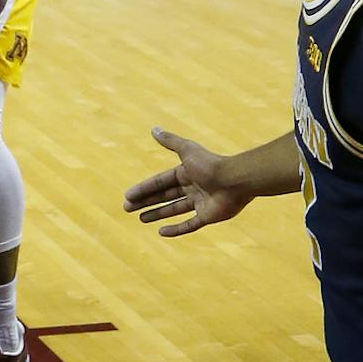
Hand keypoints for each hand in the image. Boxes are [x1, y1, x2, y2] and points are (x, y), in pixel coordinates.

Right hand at [123, 128, 254, 236]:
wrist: (235, 181)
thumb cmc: (210, 164)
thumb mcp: (187, 150)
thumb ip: (170, 141)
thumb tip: (153, 129)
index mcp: (185, 173)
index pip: (159, 182)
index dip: (143, 188)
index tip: (128, 195)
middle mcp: (191, 188)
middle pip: (163, 196)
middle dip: (145, 202)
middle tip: (127, 208)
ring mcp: (199, 203)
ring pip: (173, 210)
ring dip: (157, 214)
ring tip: (141, 219)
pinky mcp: (208, 217)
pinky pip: (189, 224)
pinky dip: (176, 229)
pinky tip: (161, 232)